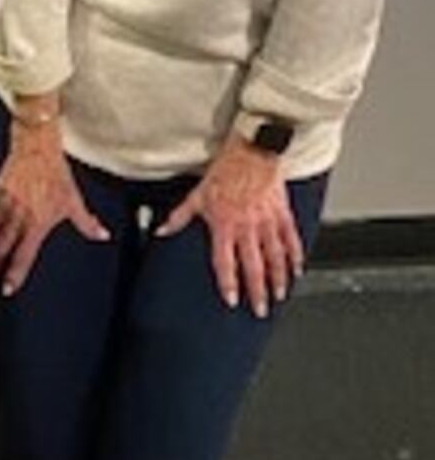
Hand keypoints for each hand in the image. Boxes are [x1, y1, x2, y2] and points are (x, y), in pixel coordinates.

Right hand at [0, 122, 108, 294]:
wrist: (37, 146)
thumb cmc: (55, 172)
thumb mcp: (73, 199)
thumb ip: (86, 221)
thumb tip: (101, 234)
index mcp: (37, 222)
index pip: (24, 254)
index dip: (15, 273)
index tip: (7, 287)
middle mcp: (19, 216)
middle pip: (1, 246)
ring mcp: (5, 204)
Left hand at [156, 137, 303, 317]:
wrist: (254, 150)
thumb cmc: (226, 170)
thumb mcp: (197, 195)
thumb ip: (179, 217)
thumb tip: (161, 230)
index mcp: (225, 225)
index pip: (225, 262)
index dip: (228, 283)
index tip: (232, 300)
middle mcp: (247, 227)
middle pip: (254, 266)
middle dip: (257, 291)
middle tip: (260, 309)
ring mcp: (268, 222)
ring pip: (275, 258)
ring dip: (278, 279)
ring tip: (278, 296)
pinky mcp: (282, 213)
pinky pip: (291, 240)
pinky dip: (296, 256)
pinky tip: (298, 270)